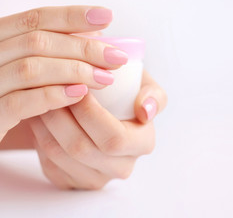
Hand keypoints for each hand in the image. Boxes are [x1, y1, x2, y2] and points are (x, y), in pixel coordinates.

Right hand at [0, 5, 127, 142]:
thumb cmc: (16, 96)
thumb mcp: (32, 69)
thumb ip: (54, 53)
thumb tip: (93, 37)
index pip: (36, 19)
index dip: (72, 16)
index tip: (105, 17)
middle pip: (38, 41)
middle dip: (84, 48)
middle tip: (116, 57)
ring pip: (32, 69)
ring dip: (75, 72)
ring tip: (106, 78)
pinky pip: (20, 102)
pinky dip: (53, 95)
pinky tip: (80, 94)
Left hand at [29, 70, 166, 189]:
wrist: (108, 111)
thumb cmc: (125, 94)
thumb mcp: (145, 87)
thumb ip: (154, 96)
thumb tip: (145, 111)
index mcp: (142, 144)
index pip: (115, 138)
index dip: (91, 114)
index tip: (77, 89)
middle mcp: (122, 165)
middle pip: (84, 149)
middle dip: (61, 117)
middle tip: (52, 91)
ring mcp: (98, 176)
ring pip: (62, 157)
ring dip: (47, 125)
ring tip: (42, 100)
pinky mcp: (75, 180)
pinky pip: (52, 164)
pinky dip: (41, 138)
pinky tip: (42, 119)